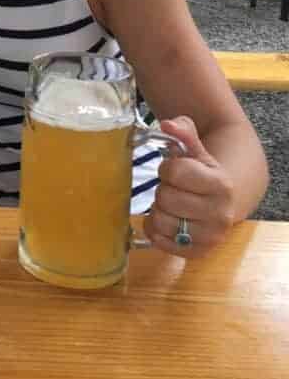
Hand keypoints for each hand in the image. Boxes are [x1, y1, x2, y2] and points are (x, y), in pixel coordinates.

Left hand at [143, 116, 235, 257]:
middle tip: (173, 189)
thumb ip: (183, 132)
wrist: (223, 201)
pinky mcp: (197, 253)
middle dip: (163, 189)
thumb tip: (167, 124)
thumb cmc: (203, 173)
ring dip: (158, 210)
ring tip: (171, 204)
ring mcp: (210, 237)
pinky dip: (155, 229)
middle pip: (165, 198)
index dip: (167, 168)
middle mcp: (220, 214)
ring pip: (159, 221)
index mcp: (221, 184)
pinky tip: (168, 219)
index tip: (173, 170)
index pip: (175, 171)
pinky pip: (159, 241)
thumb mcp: (196, 150)